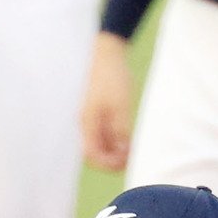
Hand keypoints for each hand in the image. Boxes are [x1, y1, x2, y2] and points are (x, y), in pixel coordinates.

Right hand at [82, 34, 132, 169]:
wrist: (107, 52)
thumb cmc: (112, 76)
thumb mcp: (120, 105)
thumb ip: (120, 130)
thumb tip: (123, 151)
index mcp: (87, 121)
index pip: (92, 154)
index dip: (107, 164)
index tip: (125, 163)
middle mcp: (85, 121)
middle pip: (94, 151)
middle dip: (111, 160)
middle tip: (131, 160)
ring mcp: (90, 116)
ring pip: (99, 142)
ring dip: (113, 150)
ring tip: (132, 150)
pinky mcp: (97, 109)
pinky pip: (103, 131)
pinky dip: (114, 139)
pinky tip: (127, 138)